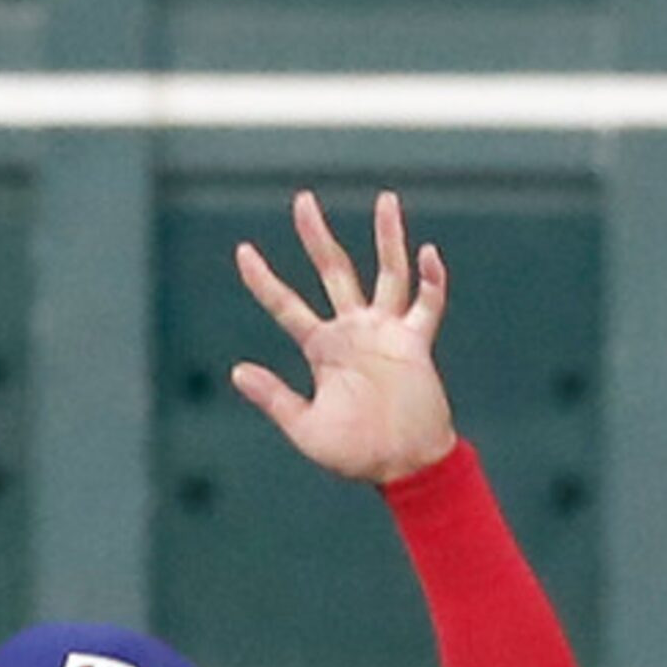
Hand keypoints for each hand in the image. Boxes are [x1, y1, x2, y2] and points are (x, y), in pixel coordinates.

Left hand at [231, 189, 457, 485]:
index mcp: (322, 348)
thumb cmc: (355, 454)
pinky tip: (428, 253)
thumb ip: (274, 398)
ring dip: (387, 238)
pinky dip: (430, 280)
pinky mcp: (417, 344)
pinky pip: (428, 304)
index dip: (263, 280)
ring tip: (386, 199)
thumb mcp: (305, 427)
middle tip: (302, 199)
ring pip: (387, 273)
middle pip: (333, 270)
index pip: (285, 305)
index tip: (243, 251)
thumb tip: (236, 371)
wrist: (403, 467)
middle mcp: (353, 331)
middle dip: (316, 236)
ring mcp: (387, 333)